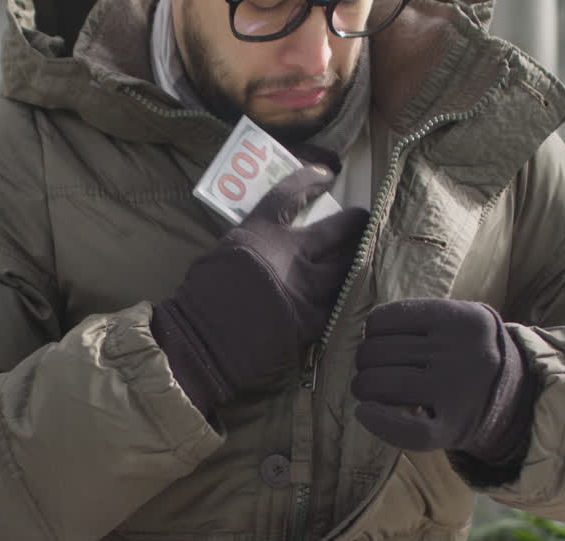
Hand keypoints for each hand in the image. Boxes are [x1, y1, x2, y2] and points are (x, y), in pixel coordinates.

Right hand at [152, 162, 368, 413]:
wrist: (205, 342)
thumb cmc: (201, 297)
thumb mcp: (220, 253)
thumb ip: (250, 241)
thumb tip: (264, 240)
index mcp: (261, 232)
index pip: (291, 195)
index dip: (310, 180)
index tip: (326, 174)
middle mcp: (292, 254)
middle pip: (336, 229)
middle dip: (353, 222)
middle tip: (360, 218)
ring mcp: (307, 287)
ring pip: (347, 265)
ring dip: (357, 256)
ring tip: (363, 252)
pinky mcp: (314, 318)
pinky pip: (339, 300)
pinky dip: (344, 292)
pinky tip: (349, 290)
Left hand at [350, 298, 535, 464]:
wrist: (517, 395)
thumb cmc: (469, 354)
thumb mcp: (460, 319)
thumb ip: (417, 318)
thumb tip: (365, 333)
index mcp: (459, 319)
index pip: (383, 320)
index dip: (371, 332)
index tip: (381, 341)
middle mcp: (459, 353)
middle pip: (377, 353)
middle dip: (365, 362)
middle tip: (373, 370)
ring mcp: (456, 391)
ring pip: (380, 384)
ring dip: (363, 387)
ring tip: (370, 390)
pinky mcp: (452, 428)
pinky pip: (405, 428)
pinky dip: (377, 421)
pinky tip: (365, 413)